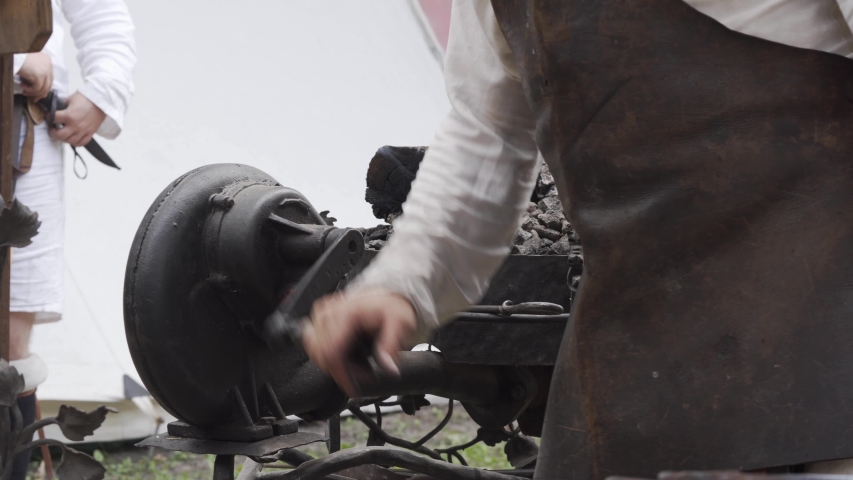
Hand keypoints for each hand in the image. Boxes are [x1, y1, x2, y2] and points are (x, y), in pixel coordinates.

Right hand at [18, 53, 52, 99]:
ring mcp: (45, 70)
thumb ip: (38, 76)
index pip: (49, 78)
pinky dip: (30, 90)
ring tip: (25, 92)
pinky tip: (22, 86)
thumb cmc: (17, 59)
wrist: (10, 53)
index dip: (44, 88)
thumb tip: (43, 93)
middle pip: (48, 84)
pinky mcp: (39, 75)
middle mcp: (49, 64)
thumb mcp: (31, 67)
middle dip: (41, 93)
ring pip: (44, 88)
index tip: (38, 94)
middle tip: (33, 98)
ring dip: (34, 93)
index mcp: (47, 60)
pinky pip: (37, 88)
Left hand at [50, 93, 106, 146]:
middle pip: (60, 135)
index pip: (53, 119)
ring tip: (62, 134)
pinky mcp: (90, 133)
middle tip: (52, 129)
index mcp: (69, 115)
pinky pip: (81, 143)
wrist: (102, 102)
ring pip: (70, 141)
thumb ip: (63, 106)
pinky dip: (75, 142)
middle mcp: (75, 125)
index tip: (48, 116)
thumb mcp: (70, 99)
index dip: (48, 117)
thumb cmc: (86, 98)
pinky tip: (72, 138)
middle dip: (53, 132)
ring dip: (63, 138)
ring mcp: (83, 131)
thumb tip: (57, 111)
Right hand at [302, 290, 416, 396]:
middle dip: (341, 371)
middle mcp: (330, 312)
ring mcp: (321, 314)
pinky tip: (343, 357)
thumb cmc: (391, 307)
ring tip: (356, 365)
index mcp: (347, 313)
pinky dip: (326, 356)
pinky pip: (313, 344)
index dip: (342, 374)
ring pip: (314, 352)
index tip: (354, 386)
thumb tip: (388, 367)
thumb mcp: (400, 323)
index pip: (330, 353)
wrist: (385, 294)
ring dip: (333, 365)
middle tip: (363, 374)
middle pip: (321, 355)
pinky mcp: (319, 317)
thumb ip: (392, 346)